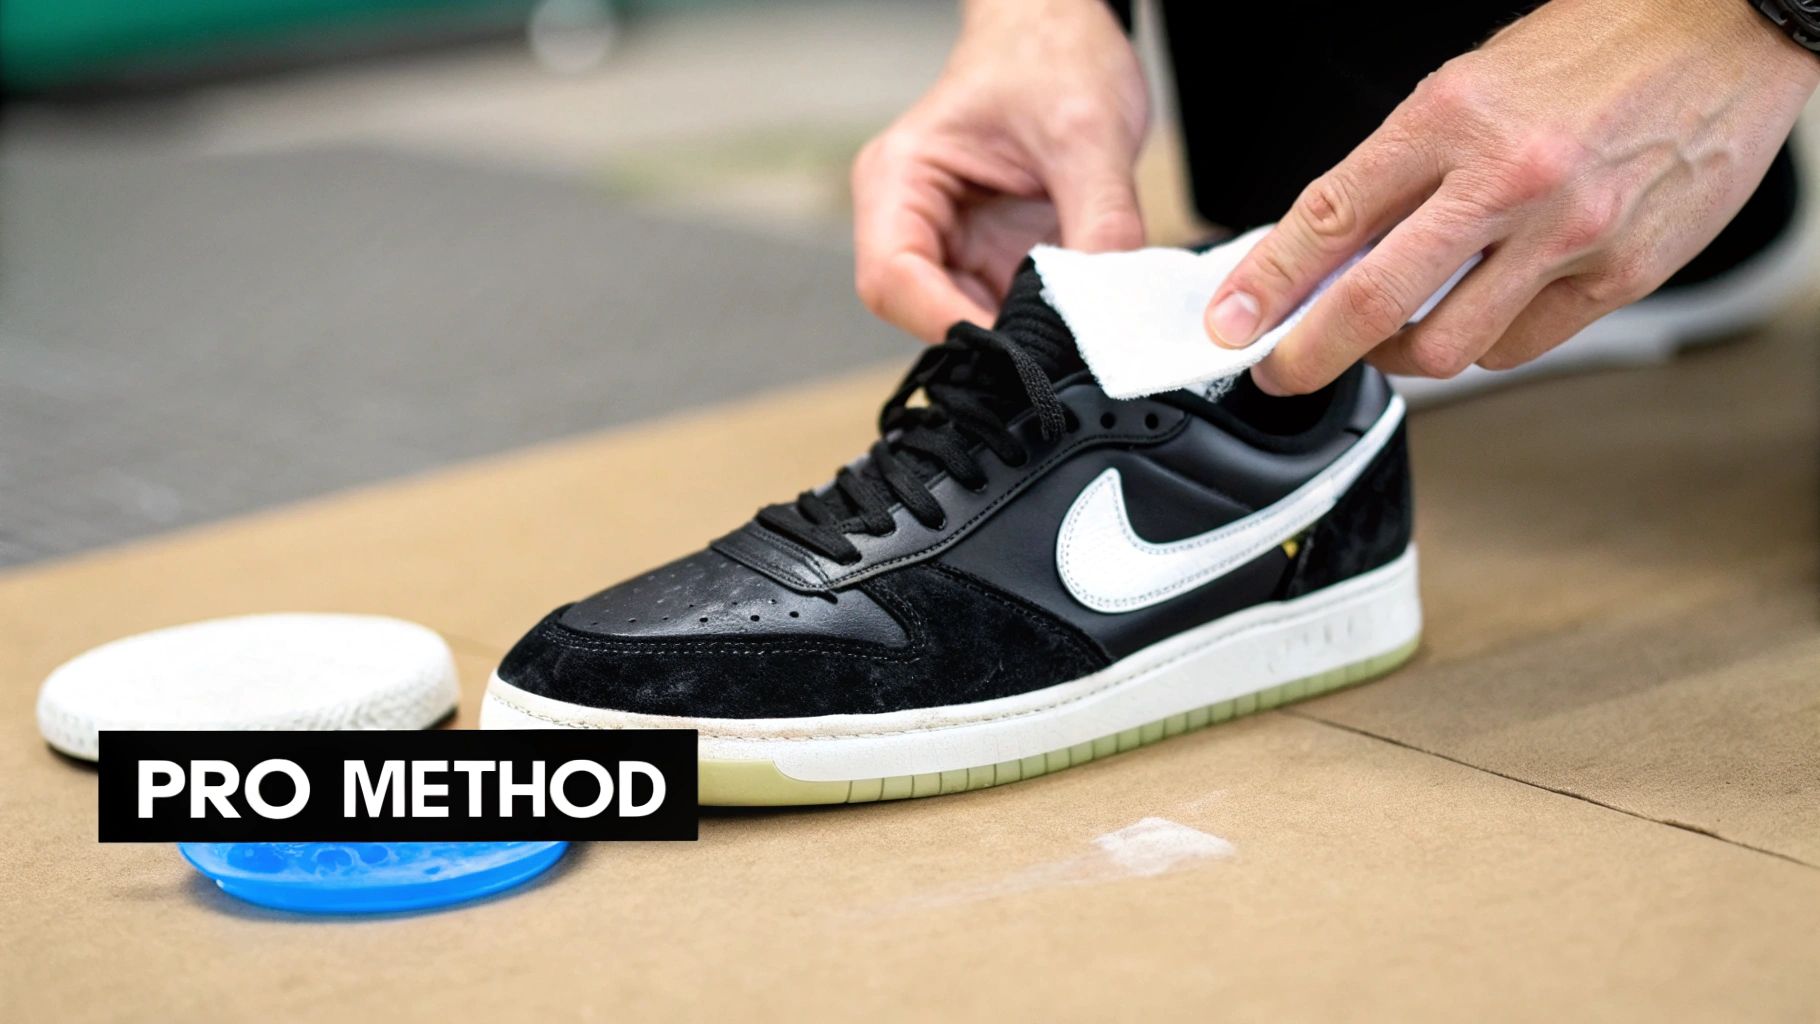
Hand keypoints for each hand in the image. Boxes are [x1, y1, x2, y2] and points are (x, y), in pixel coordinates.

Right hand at [852, 0, 1147, 341]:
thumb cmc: (1052, 55)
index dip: (947, 323)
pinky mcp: (988, 256)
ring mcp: (950, 243)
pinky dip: (1041, 322)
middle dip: (989, 337)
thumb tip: (1113, 308)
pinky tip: (1078, 316)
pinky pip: (1005, 309)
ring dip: (1020, 335)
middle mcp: (910, 217)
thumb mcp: (1088, 134)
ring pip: (967, 321)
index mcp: (899, 178)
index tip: (1014, 351)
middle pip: (922, 312)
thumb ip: (1101, 223)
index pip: (892, 278)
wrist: (1063, 31)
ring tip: (1076, 330)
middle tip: (1059, 351)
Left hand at [1203, 0, 1819, 393]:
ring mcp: (1568, 235)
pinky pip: (1521, 345)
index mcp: (1453, 117)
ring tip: (1392, 334)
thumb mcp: (1469, 85)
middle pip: (1374, 304)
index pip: (1329, 217)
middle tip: (1283, 369)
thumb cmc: (1598, 49)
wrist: (1729, 29)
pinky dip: (1484, 343)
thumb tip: (1328, 249)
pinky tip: (1480, 313)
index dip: (1265, 284)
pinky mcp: (1621, 275)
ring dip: (1402, 354)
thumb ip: (1399, 169)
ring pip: (1448, 346)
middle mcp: (1509, 180)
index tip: (1232, 322)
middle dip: (1308, 354)